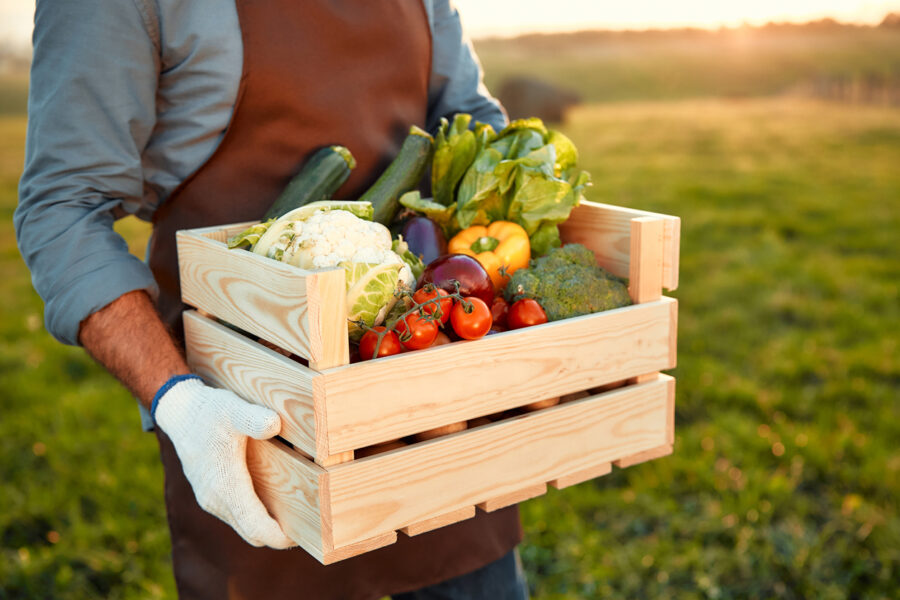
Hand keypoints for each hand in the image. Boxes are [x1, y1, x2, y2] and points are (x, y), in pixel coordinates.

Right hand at [153, 377, 294, 548]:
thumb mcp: (234, 409)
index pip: (256, 528)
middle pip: (253, 534)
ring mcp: (211, 500)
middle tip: (310, 522)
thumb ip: (253, 418)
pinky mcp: (210, 495)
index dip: (280, 536)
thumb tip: (274, 424)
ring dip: (267, 525)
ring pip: (245, 526)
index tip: (304, 532)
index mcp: (225, 486)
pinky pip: (237, 516)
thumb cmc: (210, 411)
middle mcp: (216, 500)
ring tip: (297, 509)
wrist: (180, 412)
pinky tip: (274, 498)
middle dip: (279, 534)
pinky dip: (255, 516)